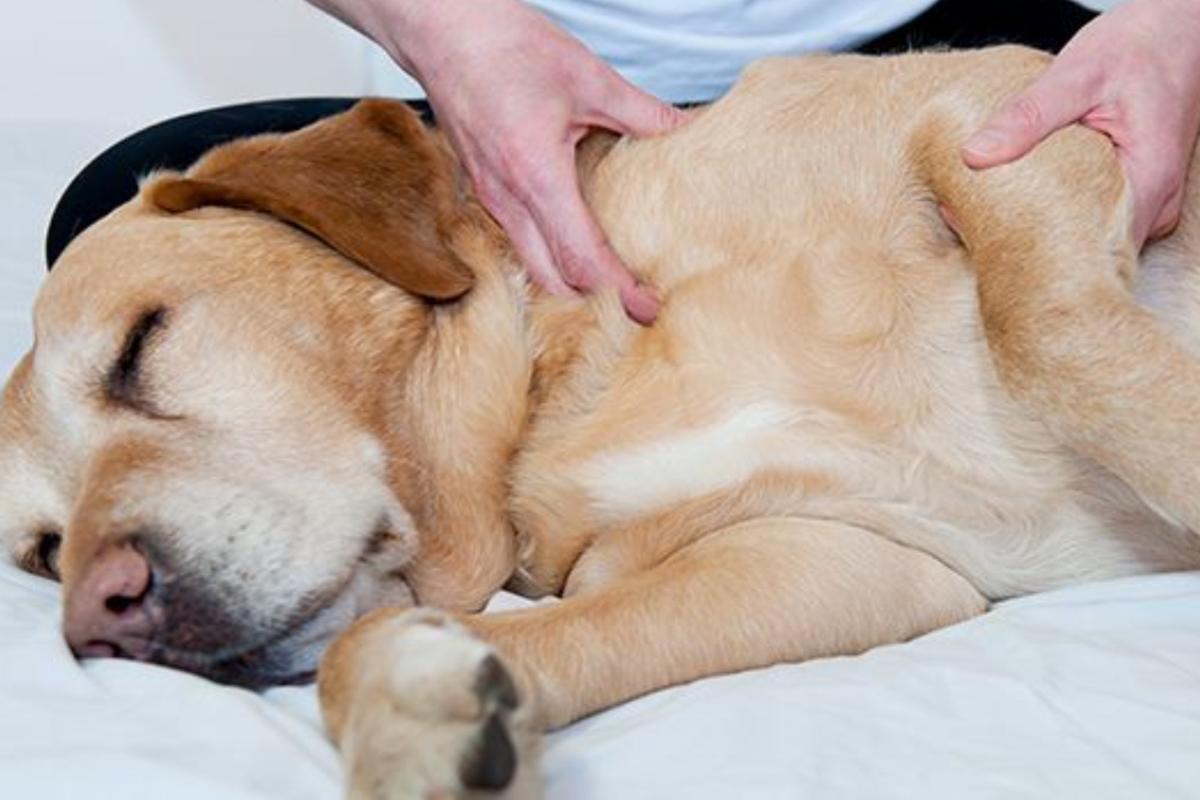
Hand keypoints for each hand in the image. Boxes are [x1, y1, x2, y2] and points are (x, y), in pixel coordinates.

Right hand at [367, 0, 688, 322]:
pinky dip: (551, 260)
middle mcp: (508, 199)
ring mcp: (491, 200)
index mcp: (536, 176)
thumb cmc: (504, 46)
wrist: (440, 30)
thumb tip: (689, 130)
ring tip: (613, 287)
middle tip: (638, 309)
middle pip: (554, 281)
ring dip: (572, 285)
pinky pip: (520, 243)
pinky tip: (579, 249)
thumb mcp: (588, 76)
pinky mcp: (485, 192)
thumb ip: (643, 112)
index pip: (581, 259)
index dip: (618, 292)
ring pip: (533, 267)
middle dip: (596, 303)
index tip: (648, 310)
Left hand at [962, 0, 1199, 244]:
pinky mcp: (1129, 194)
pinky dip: (1051, 211)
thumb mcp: (1078, 75)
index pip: (1089, 246)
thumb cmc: (1136, 48)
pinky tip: (1011, 201)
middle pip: (1084, 250)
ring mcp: (1142, 203)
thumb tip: (974, 155)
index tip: (985, 238)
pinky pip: (1087, 217)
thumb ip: (1028, 115)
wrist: (1172, 32)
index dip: (1035, 248)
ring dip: (1037, 228)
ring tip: (982, 215)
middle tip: (970, 226)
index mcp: (1148, 181)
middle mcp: (1152, 204)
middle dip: (1027, 243)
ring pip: (1084, 236)